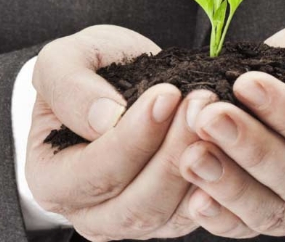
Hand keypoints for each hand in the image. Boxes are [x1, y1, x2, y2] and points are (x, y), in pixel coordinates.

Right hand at [26, 25, 207, 240]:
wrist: (118, 83)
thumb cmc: (86, 74)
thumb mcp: (63, 60)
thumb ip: (70, 85)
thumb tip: (105, 118)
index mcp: (53, 179)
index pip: (96, 172)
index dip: (134, 137)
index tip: (167, 94)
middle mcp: (90, 213)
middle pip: (139, 204)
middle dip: (175, 153)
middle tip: (203, 102)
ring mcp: (132, 223)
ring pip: (172, 214)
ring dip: (203, 164)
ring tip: (218, 114)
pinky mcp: (170, 220)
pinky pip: (199, 215)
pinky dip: (219, 184)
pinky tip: (231, 146)